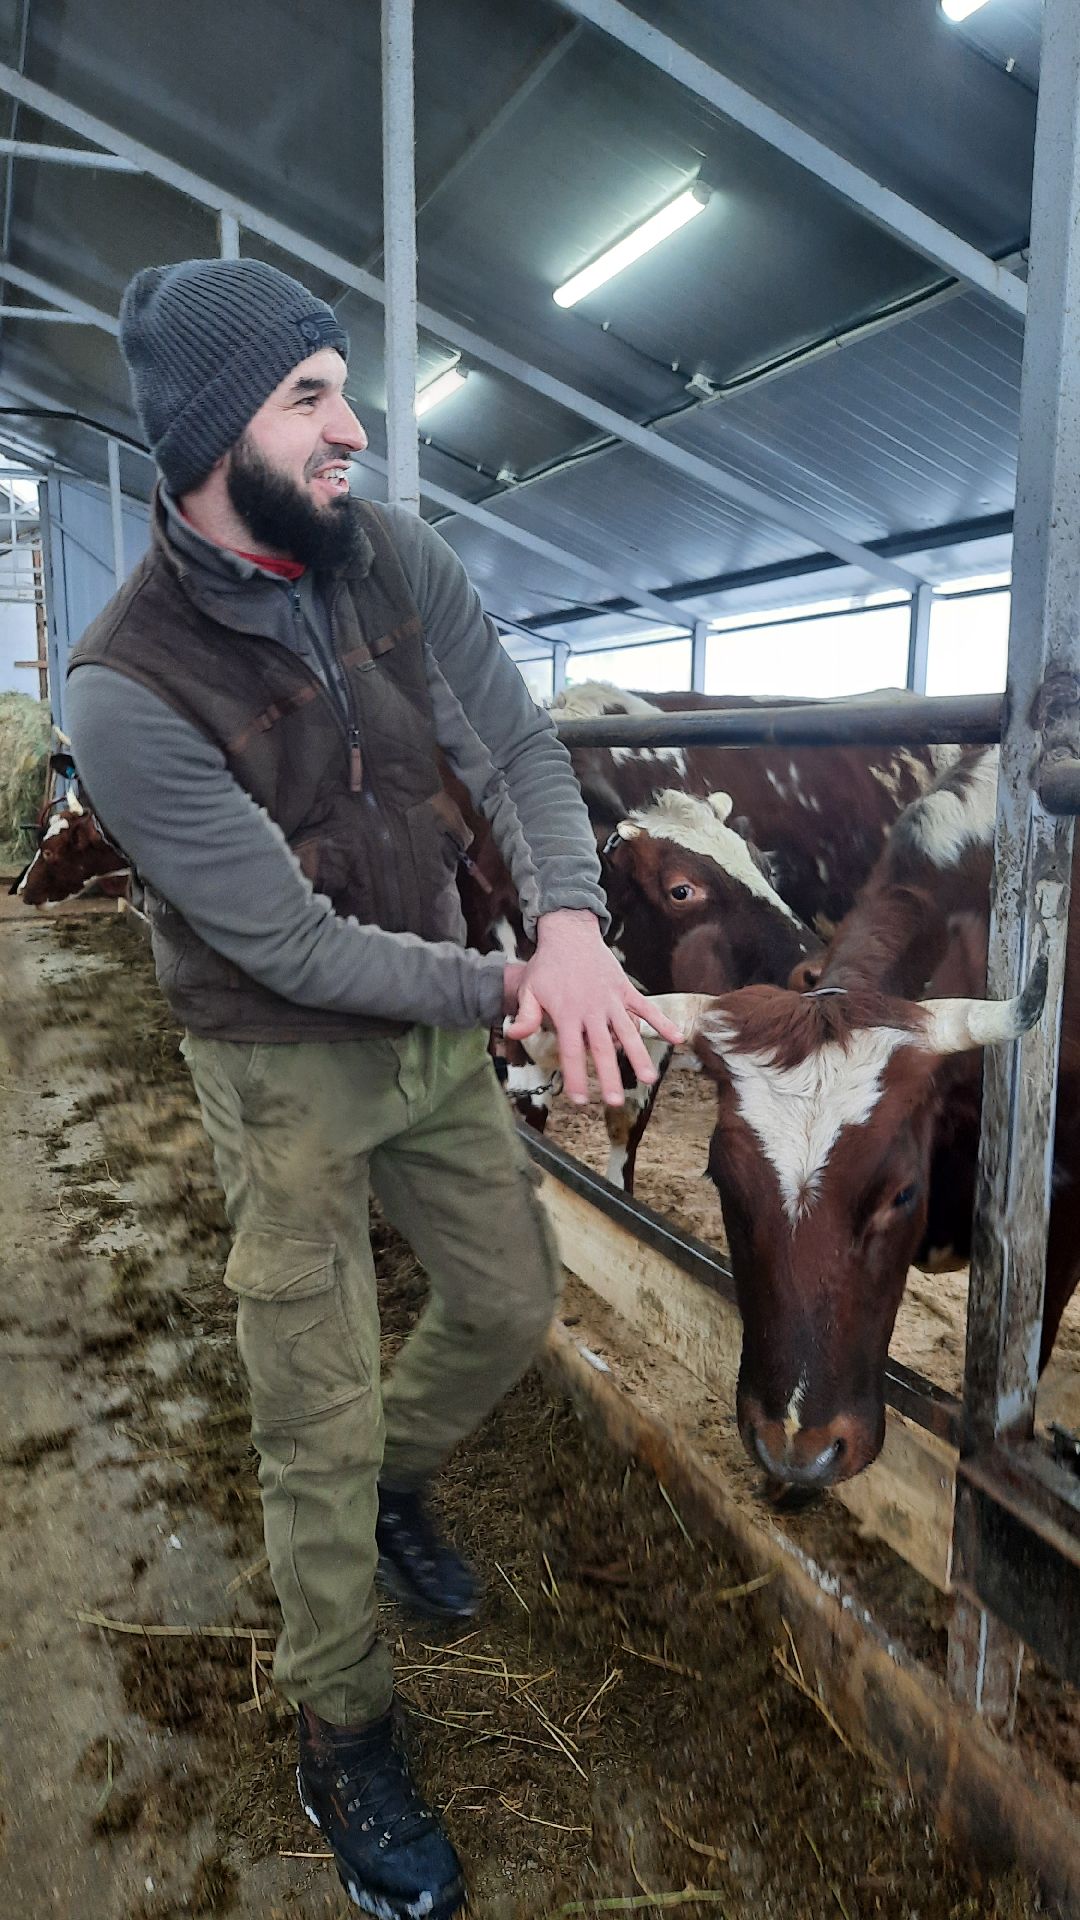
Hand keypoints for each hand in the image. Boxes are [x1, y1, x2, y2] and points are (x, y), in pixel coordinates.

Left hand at [503, 909, 684, 1105]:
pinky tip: (677, 1038)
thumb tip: (514, 1035)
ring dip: (638, 1056)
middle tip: (616, 1101)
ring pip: (627, 1032)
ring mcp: (611, 999)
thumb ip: (525, 1015)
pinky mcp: (624, 989)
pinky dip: (662, 1022)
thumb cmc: (547, 965)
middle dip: (609, 1076)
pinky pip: (646, 1007)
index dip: (576, 1077)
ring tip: (648, 1078)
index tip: (580, 1099)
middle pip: (602, 1049)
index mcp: (567, 1013)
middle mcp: (591, 1009)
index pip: (571, 1052)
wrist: (569, 933)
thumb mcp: (529, 989)